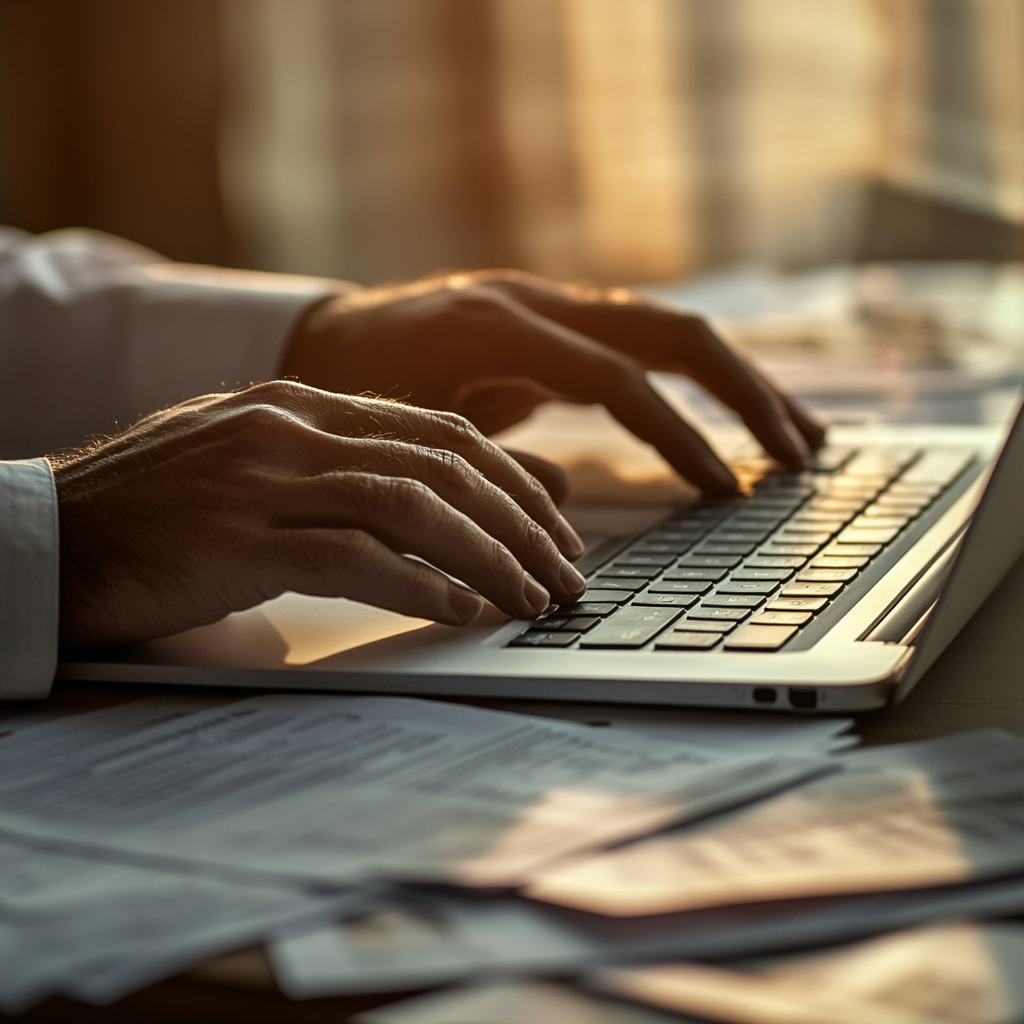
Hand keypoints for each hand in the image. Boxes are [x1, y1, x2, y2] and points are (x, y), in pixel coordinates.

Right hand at [50, 382, 585, 646]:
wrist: (43, 535)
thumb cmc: (159, 513)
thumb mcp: (264, 472)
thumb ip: (354, 473)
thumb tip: (458, 506)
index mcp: (302, 404)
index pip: (442, 432)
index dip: (516, 481)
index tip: (558, 528)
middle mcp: (292, 427)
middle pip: (446, 465)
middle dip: (524, 522)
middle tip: (569, 573)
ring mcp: (264, 477)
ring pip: (415, 504)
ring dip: (490, 556)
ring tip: (535, 599)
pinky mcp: (236, 537)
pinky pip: (354, 555)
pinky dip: (420, 584)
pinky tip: (462, 611)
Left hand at [282, 269, 824, 495]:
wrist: (326, 335)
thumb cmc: (357, 392)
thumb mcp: (408, 432)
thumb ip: (481, 460)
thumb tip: (558, 504)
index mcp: (496, 324)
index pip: (615, 379)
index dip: (676, 435)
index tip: (725, 490)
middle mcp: (537, 298)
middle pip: (671, 330)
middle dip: (745, 392)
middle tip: (802, 453)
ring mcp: (554, 301)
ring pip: (671, 328)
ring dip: (742, 380)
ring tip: (799, 435)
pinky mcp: (562, 318)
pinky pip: (647, 341)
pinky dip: (699, 378)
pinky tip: (739, 409)